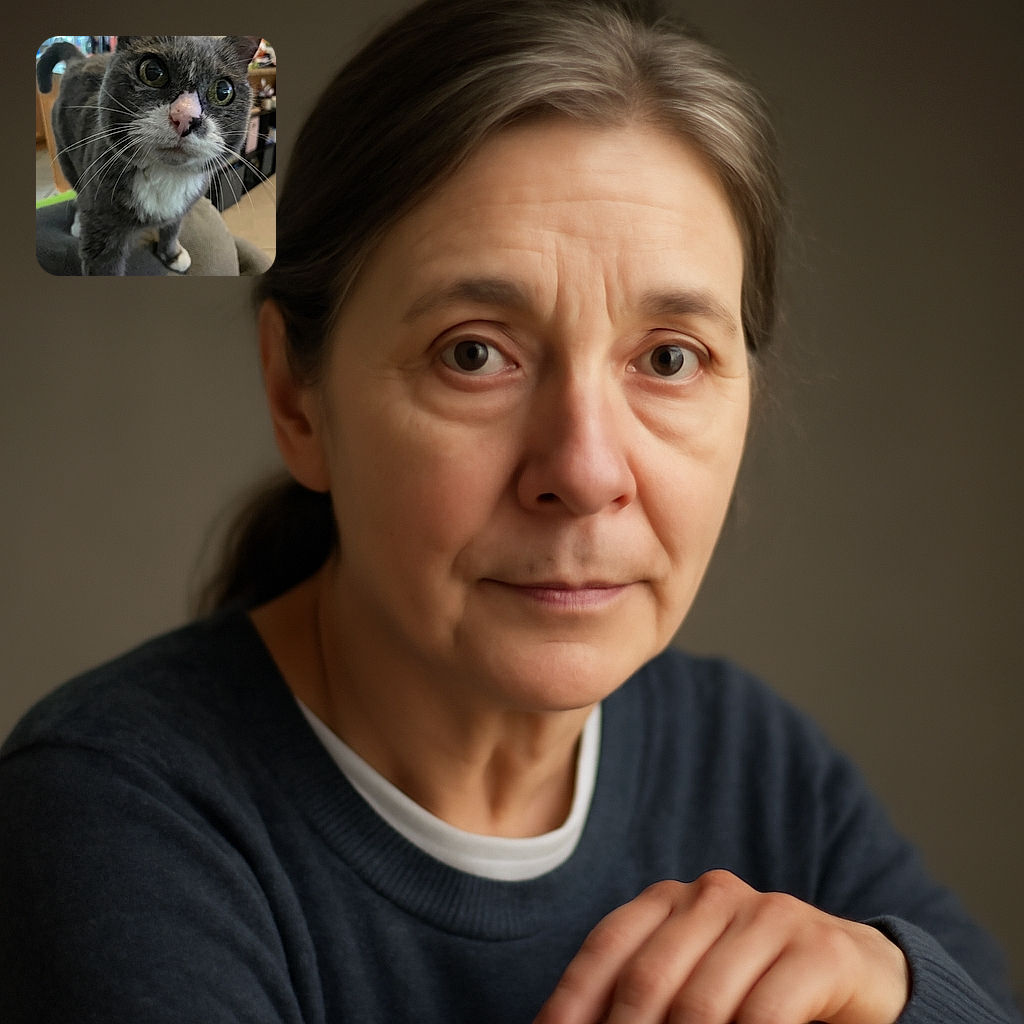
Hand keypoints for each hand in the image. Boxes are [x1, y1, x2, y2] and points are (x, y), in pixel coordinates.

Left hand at [535, 871, 909, 1023]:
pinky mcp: (817, 950)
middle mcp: (712, 896)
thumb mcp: (692, 988)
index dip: (572, 998)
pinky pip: (764, 1015)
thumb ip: (644, 1002)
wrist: (857, 974)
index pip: (607, 946)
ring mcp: (767, 916)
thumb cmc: (756, 988)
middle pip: (647, 978)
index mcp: (670, 899)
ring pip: (701, 1003)